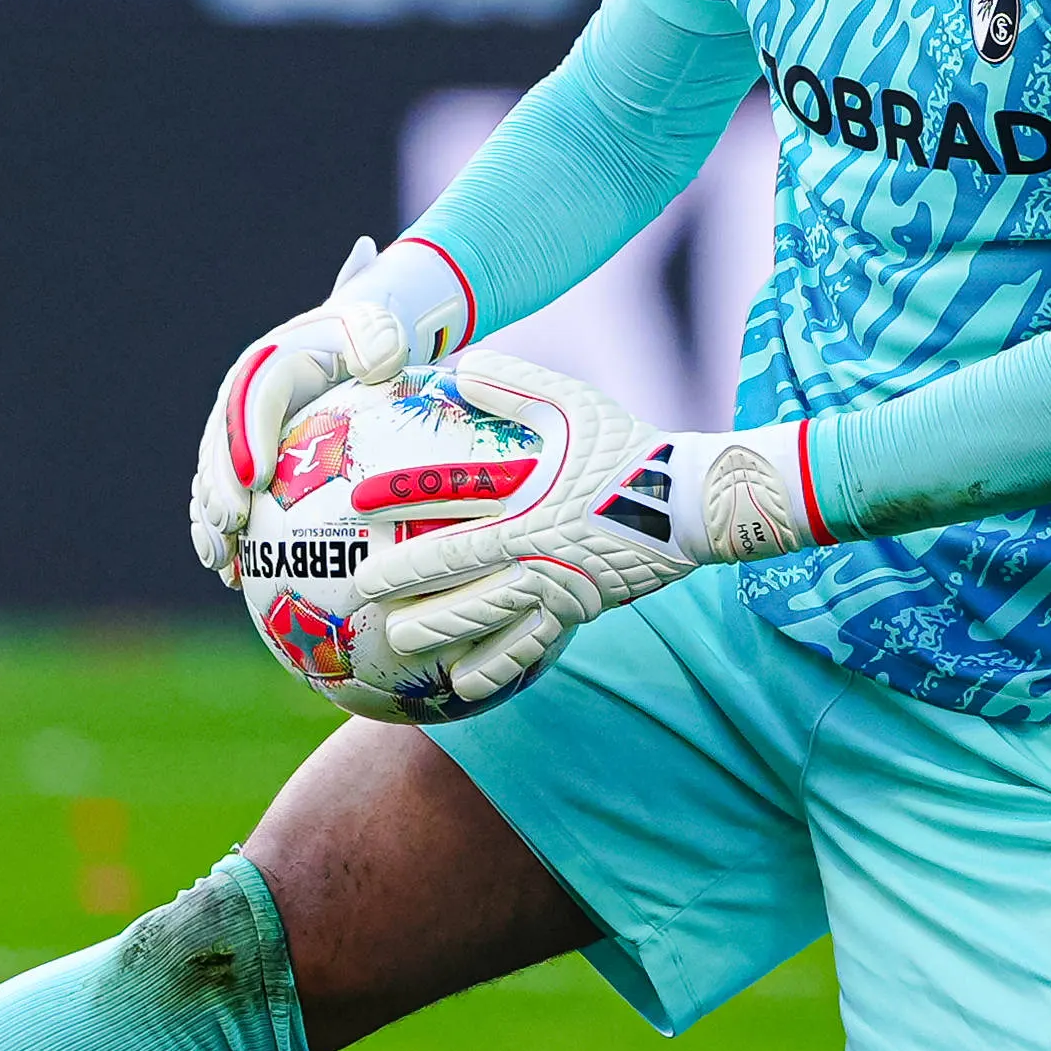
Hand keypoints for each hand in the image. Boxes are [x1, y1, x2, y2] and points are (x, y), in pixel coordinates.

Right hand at [186, 236, 412, 583]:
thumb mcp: (377, 329)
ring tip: (220, 559)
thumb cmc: (368, 344)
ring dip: (210, 519)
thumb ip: (377, 336)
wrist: (348, 348)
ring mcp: (237, 432)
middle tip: (231, 524)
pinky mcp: (242, 460)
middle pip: (222, 444)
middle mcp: (241, 399)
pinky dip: (223, 534)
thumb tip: (380, 363)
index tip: (257, 480)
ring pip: (214, 477)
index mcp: (269, 366)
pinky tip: (231, 575)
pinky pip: (224, 498)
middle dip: (220, 486)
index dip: (249, 440)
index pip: (253, 401)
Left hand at [354, 357, 820, 690]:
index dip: (405, 494)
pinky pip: (530, 646)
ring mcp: (557, 585)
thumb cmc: (628, 448)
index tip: (360, 501)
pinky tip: (462, 684)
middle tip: (359, 589)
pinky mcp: (576, 611)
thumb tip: (462, 365)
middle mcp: (537, 546)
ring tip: (398, 642)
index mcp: (531, 495)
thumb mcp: (575, 404)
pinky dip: (496, 665)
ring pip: (488, 614)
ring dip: (440, 628)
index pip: (455, 494)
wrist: (691, 504)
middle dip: (405, 577)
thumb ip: (517, 387)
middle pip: (459, 566)